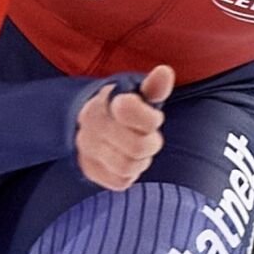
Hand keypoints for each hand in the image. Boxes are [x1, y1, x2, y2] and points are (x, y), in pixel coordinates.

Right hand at [75, 66, 172, 190]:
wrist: (89, 124)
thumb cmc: (124, 108)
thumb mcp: (139, 93)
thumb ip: (154, 86)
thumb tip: (165, 72)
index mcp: (108, 100)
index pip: (130, 111)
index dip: (150, 120)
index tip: (153, 118)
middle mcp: (93, 123)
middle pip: (137, 146)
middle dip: (151, 145)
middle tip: (150, 139)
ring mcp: (88, 147)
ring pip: (127, 167)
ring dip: (141, 161)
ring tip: (138, 151)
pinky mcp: (88, 169)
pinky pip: (120, 181)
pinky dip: (130, 174)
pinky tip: (126, 160)